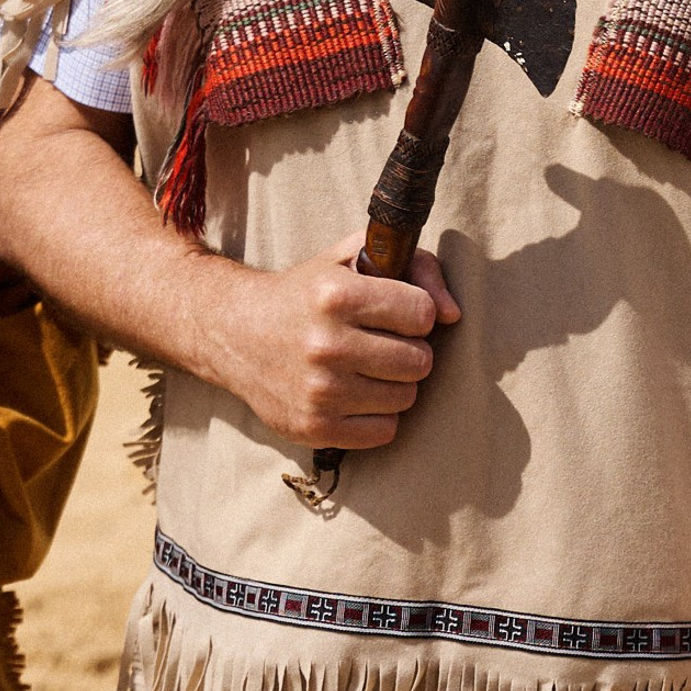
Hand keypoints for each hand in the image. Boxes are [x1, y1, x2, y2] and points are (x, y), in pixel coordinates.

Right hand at [189, 229, 460, 447]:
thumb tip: (454, 314)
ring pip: (406, 398)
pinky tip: (356, 394)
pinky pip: (384, 431)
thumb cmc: (308, 293)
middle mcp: (325, 344)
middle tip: (384, 343)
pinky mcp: (313, 427)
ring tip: (368, 367)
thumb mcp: (354, 258)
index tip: (397, 312)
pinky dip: (378, 415)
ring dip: (395, 383)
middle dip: (410, 350)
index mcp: (336, 295)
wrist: (236, 334)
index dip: (416, 313)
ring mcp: (318, 391)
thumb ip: (416, 266)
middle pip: (420, 361)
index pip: (422, 314)